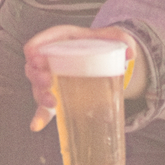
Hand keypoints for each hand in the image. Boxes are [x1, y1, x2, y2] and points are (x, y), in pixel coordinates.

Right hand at [23, 23, 144, 113]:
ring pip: (37, 87)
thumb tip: (130, 53)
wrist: (104, 58)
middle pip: (34, 66)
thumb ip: (123, 40)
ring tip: (52, 101)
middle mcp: (51, 59)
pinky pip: (43, 107)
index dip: (35, 48)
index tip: (36, 56)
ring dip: (41, 95)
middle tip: (46, 80)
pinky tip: (37, 126)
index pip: (41, 41)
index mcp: (61, 40)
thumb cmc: (102, 44)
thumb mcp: (113, 38)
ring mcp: (51, 78)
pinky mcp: (55, 94)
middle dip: (36, 75)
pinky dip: (40, 117)